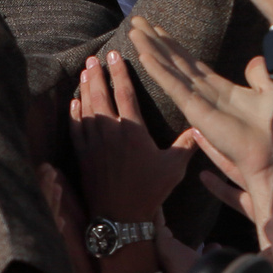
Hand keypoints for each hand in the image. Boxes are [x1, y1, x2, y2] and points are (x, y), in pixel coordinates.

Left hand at [70, 50, 195, 225]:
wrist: (120, 217)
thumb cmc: (149, 192)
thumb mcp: (174, 168)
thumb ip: (186, 146)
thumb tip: (199, 130)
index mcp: (132, 129)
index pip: (124, 92)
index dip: (120, 72)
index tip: (115, 55)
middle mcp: (110, 131)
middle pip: (100, 94)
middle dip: (96, 73)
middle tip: (92, 58)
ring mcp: (93, 143)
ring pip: (86, 108)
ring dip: (84, 88)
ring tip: (84, 72)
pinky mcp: (83, 156)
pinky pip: (75, 128)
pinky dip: (73, 113)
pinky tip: (73, 103)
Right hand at [130, 16, 272, 218]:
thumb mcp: (270, 92)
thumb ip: (259, 76)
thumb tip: (256, 63)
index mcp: (219, 90)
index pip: (190, 63)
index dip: (173, 45)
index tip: (158, 29)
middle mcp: (203, 95)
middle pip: (173, 62)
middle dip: (155, 42)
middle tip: (136, 21)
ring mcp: (197, 103)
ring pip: (168, 71)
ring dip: (150, 50)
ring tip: (133, 31)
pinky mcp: (196, 112)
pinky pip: (173, 87)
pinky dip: (159, 71)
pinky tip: (145, 55)